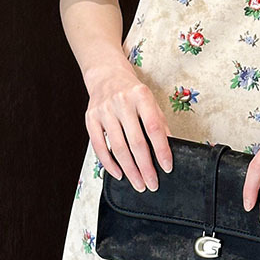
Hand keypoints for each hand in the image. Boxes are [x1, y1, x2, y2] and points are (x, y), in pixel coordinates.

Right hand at [85, 66, 173, 191]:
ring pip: (118, 148)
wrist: (106, 75)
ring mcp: (104, 110)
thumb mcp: (151, 102)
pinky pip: (99, 146)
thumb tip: (169, 149)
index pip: (154, 128)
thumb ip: (160, 123)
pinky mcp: (91, 118)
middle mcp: (122, 102)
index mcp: (141, 95)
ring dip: (129, 170)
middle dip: (145, 167)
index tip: (167, 167)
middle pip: (136, 142)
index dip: (162, 150)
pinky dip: (109, 163)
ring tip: (139, 183)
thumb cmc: (132, 92)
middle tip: (152, 184)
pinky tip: (119, 174)